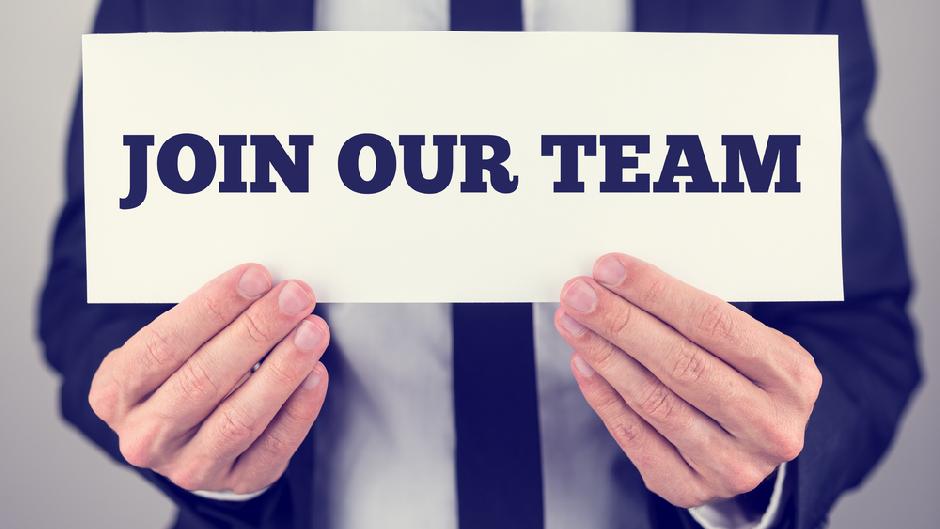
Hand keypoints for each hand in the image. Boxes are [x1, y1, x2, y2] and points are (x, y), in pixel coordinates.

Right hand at [88, 264, 328, 494]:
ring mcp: (189, 465)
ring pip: (240, 417)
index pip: (163, 344)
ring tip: (311, 331)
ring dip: (283, 368)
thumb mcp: (167, 346)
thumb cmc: (179, 374)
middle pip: (204, 379)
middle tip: (293, 297)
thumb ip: (201, 322)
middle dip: (256, 331)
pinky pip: (272, 446)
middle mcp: (146, 435)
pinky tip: (314, 374)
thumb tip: (258, 286)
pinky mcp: (235, 481)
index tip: (254, 277)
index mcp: (117, 392)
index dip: (213, 308)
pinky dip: (298, 409)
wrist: (184, 438)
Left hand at [555, 253, 821, 507]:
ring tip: (574, 323)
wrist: (751, 448)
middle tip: (579, 294)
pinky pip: (634, 436)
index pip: (713, 323)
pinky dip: (603, 395)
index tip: (611, 269)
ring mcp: (731, 464)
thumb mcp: (747, 344)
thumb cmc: (742, 380)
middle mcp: (769, 426)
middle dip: (620, 322)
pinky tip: (584, 363)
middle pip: (681, 363)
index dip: (655, 293)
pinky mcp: (690, 488)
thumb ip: (697, 318)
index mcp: (790, 377)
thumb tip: (622, 283)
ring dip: (603, 355)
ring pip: (653, 400)